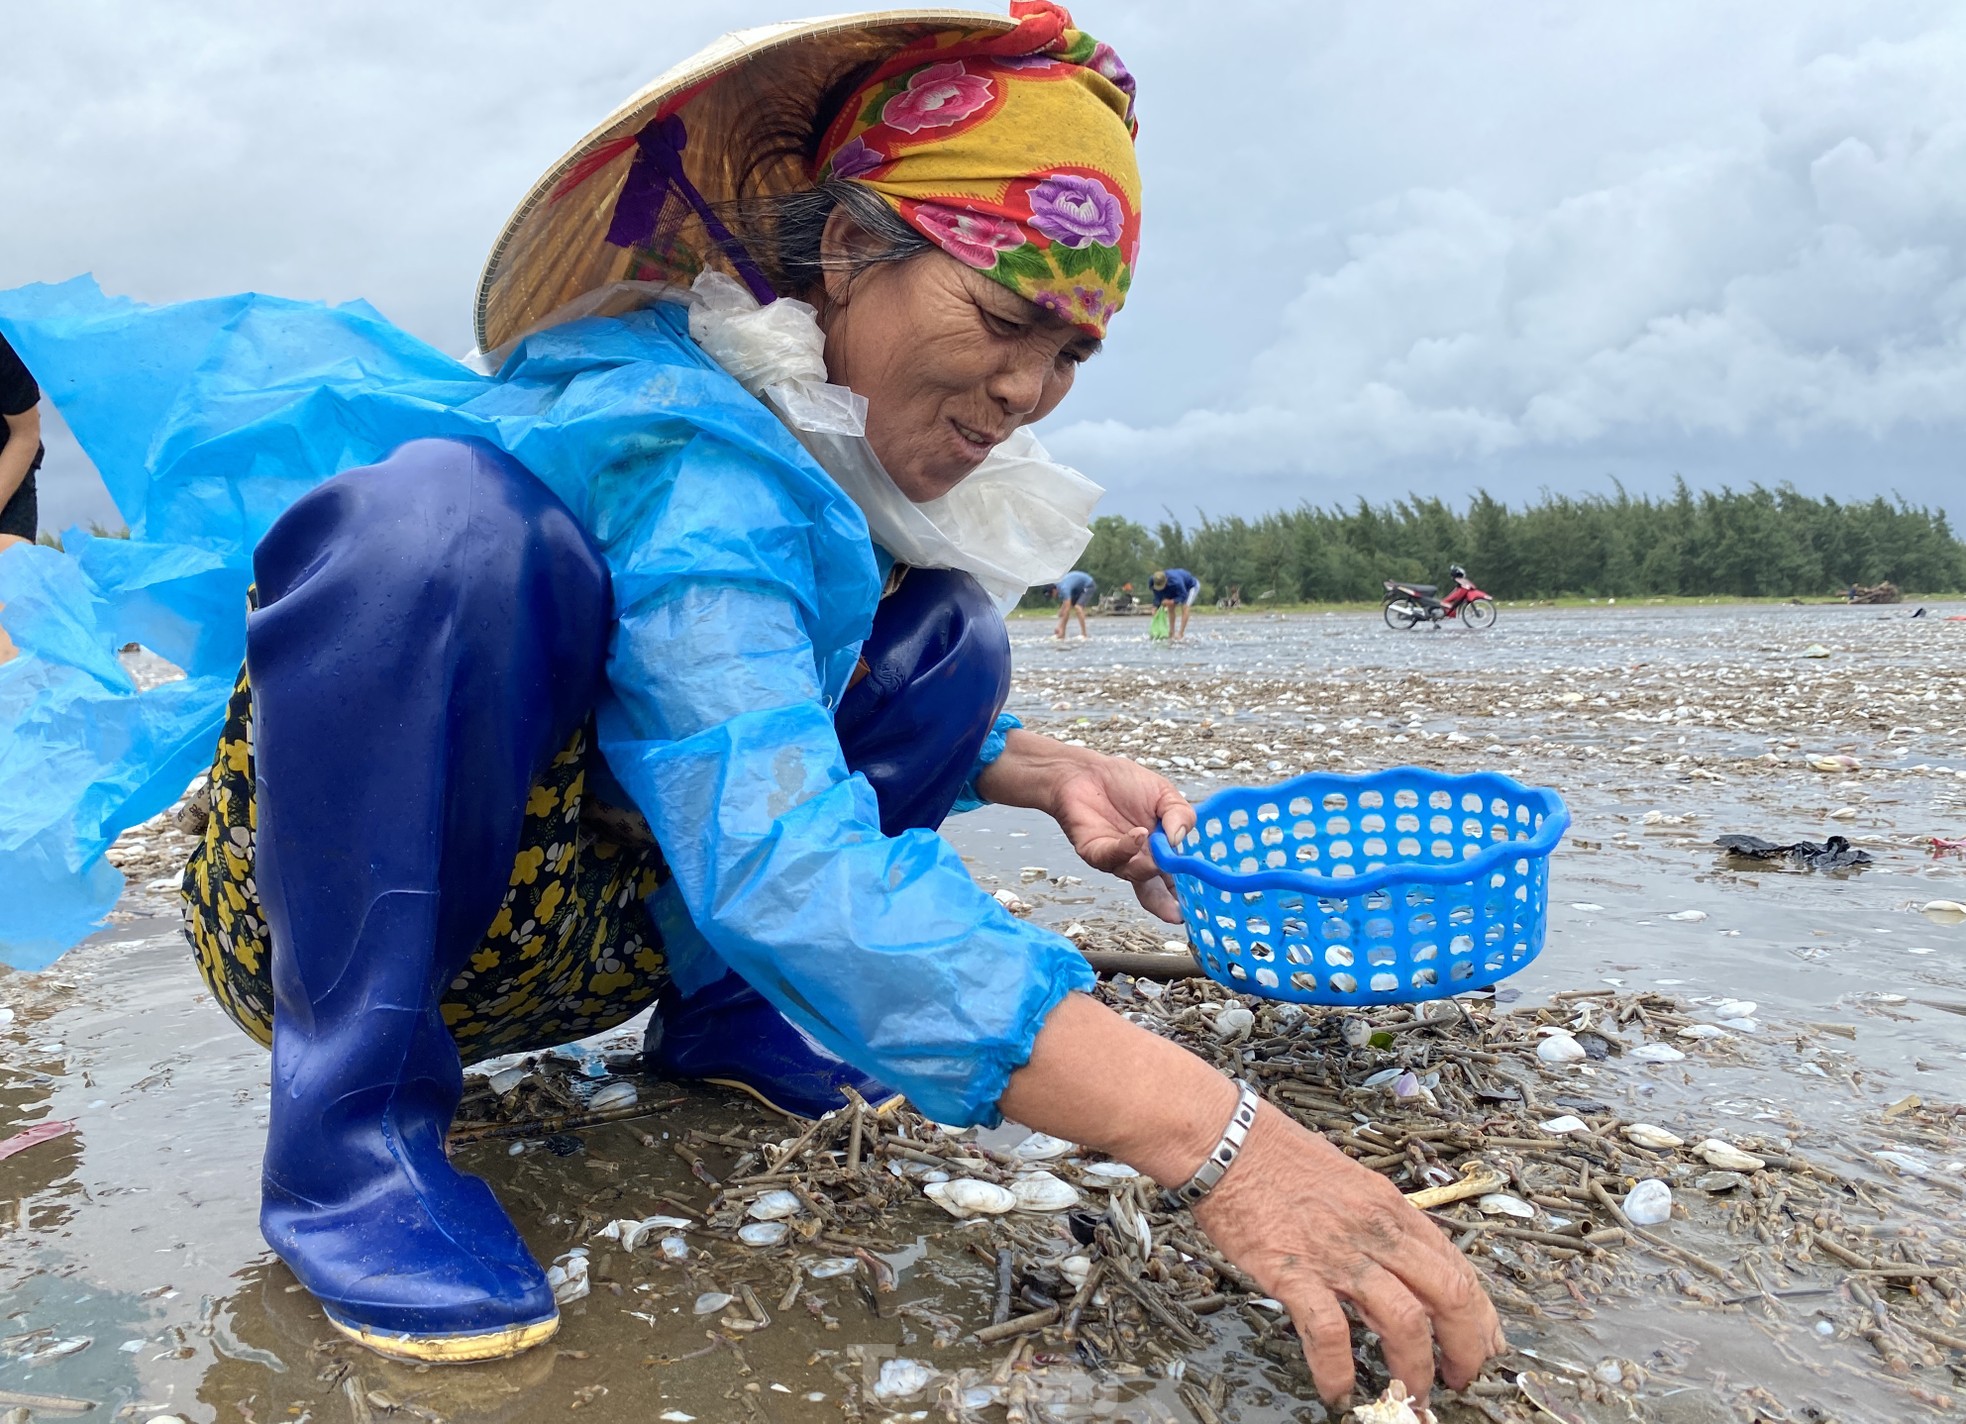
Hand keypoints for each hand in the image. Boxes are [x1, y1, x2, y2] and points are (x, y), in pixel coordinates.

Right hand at [1002, 996, 1505, 1408]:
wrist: (1224, 1137)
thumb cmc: (1275, 1155)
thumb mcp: (1347, 1181)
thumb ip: (1376, 1222)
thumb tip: (1395, 1262)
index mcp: (1390, 1207)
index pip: (1457, 1266)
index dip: (1479, 1315)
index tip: (1482, 1345)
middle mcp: (1375, 1230)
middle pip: (1450, 1295)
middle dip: (1466, 1349)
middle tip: (1460, 1380)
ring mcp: (1336, 1251)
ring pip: (1404, 1320)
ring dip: (1414, 1369)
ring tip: (1409, 1397)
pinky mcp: (1293, 1269)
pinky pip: (1329, 1331)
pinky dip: (1338, 1370)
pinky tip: (1337, 1389)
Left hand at [1047, 751, 1193, 920]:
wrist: (1086, 771)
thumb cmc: (1124, 783)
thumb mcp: (1165, 794)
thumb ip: (1180, 814)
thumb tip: (1179, 838)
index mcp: (1159, 850)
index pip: (1174, 880)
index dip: (1184, 895)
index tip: (1198, 906)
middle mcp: (1138, 860)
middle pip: (1154, 892)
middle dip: (1165, 904)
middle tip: (1177, 911)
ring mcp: (1117, 859)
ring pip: (1136, 874)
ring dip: (1149, 865)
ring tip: (1158, 848)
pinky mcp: (1095, 853)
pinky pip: (1112, 857)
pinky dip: (1128, 848)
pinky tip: (1139, 835)